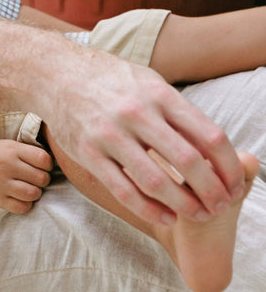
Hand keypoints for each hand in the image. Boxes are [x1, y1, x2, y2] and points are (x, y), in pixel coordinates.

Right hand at [0, 139, 52, 212]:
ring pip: (33, 194)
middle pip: (41, 178)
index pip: (43, 159)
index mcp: (13, 150)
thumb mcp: (9, 145)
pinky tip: (22, 198)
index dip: (48, 164)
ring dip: (36, 193)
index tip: (44, 166)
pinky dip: (26, 205)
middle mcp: (8, 166)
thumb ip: (28, 152)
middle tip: (37, 179)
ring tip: (31, 188)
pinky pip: (21, 207)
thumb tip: (50, 162)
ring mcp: (3, 184)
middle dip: (44, 179)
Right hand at [40, 47, 245, 225]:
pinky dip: (151, 210)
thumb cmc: (110, 79)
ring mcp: (110, 134)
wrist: (56, 73)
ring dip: (185, 206)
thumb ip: (177, 111)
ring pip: (157, 182)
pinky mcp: (88, 154)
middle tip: (222, 205)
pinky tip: (167, 217)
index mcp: (158, 93)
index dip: (228, 166)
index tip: (235, 183)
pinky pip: (125, 191)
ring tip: (198, 215)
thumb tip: (213, 145)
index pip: (208, 135)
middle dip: (212, 192)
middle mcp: (136, 113)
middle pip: (188, 162)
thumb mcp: (148, 82)